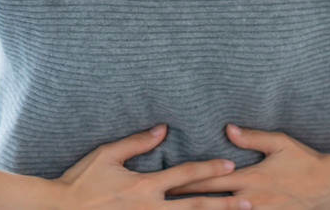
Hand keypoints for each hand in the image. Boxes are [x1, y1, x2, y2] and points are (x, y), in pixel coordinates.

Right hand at [52, 124, 251, 208]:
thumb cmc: (79, 181)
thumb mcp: (107, 155)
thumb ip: (137, 142)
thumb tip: (164, 128)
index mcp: (144, 185)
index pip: (184, 175)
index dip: (209, 169)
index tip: (231, 166)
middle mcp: (149, 208)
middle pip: (194, 206)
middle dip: (223, 205)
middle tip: (249, 203)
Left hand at [168, 125, 329, 209]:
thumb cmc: (305, 161)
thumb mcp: (280, 143)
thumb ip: (252, 137)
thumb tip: (228, 129)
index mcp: (249, 177)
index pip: (209, 181)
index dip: (184, 184)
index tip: (164, 185)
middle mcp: (249, 199)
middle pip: (209, 203)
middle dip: (184, 204)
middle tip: (160, 204)